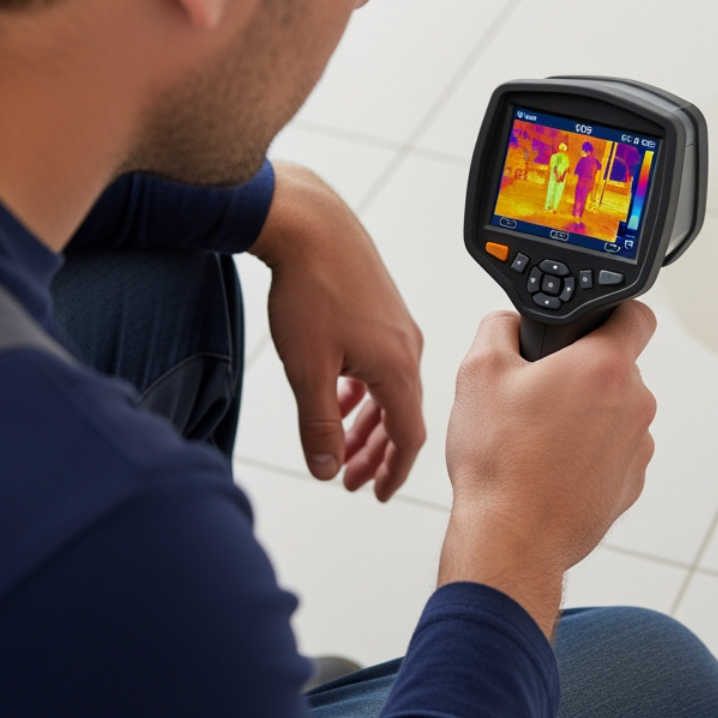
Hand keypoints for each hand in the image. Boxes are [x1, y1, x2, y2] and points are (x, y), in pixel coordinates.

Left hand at [250, 161, 424, 499]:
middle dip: (377, 452)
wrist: (309, 224)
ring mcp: (397, 326)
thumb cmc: (310, 287)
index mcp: (397, 367)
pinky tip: (339, 391)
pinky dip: (365, 388)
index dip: (395, 471)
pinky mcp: (382, 309)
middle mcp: (407, 347)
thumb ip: (319, 426)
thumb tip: (326, 468)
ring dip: (369, 421)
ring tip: (342, 441)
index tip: (379, 493)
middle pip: (402, 415)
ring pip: (391, 388)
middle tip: (352, 479)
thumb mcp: (308, 369)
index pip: (409, 436)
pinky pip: (383, 363)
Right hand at [438, 302, 657, 638]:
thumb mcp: (478, 372)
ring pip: (616, 412)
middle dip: (583, 372)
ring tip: (539, 437)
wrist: (510, 540)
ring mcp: (638, 447)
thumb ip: (500, 327)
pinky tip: (551, 466)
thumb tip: (512, 322)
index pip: (636, 314)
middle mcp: (634, 404)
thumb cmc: (498, 463)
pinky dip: (589, 453)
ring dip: (587, 415)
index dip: (612, 311)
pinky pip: (614, 452)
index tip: (590, 322)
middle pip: (618, 367)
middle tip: (539, 390)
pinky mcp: (631, 483)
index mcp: (604, 367)